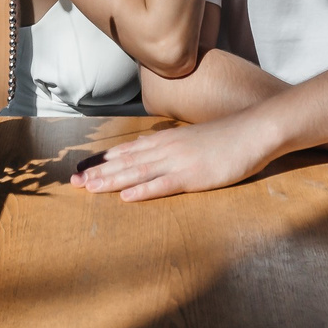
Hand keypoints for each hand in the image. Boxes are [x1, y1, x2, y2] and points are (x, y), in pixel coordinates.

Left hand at [73, 117, 276, 200]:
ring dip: (111, 181)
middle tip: (72, 184)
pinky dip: (143, 190)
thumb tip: (145, 146)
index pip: (126, 151)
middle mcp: (166, 149)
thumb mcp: (191, 138)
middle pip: (125, 162)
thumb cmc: (227, 137)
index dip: (102, 162)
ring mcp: (179, 162)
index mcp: (165, 141)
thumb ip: (167, 143)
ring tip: (88, 189)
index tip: (80, 171)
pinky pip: (164, 184)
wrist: (255, 130)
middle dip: (97, 173)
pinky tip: (126, 197)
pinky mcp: (194, 175)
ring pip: (137, 172)